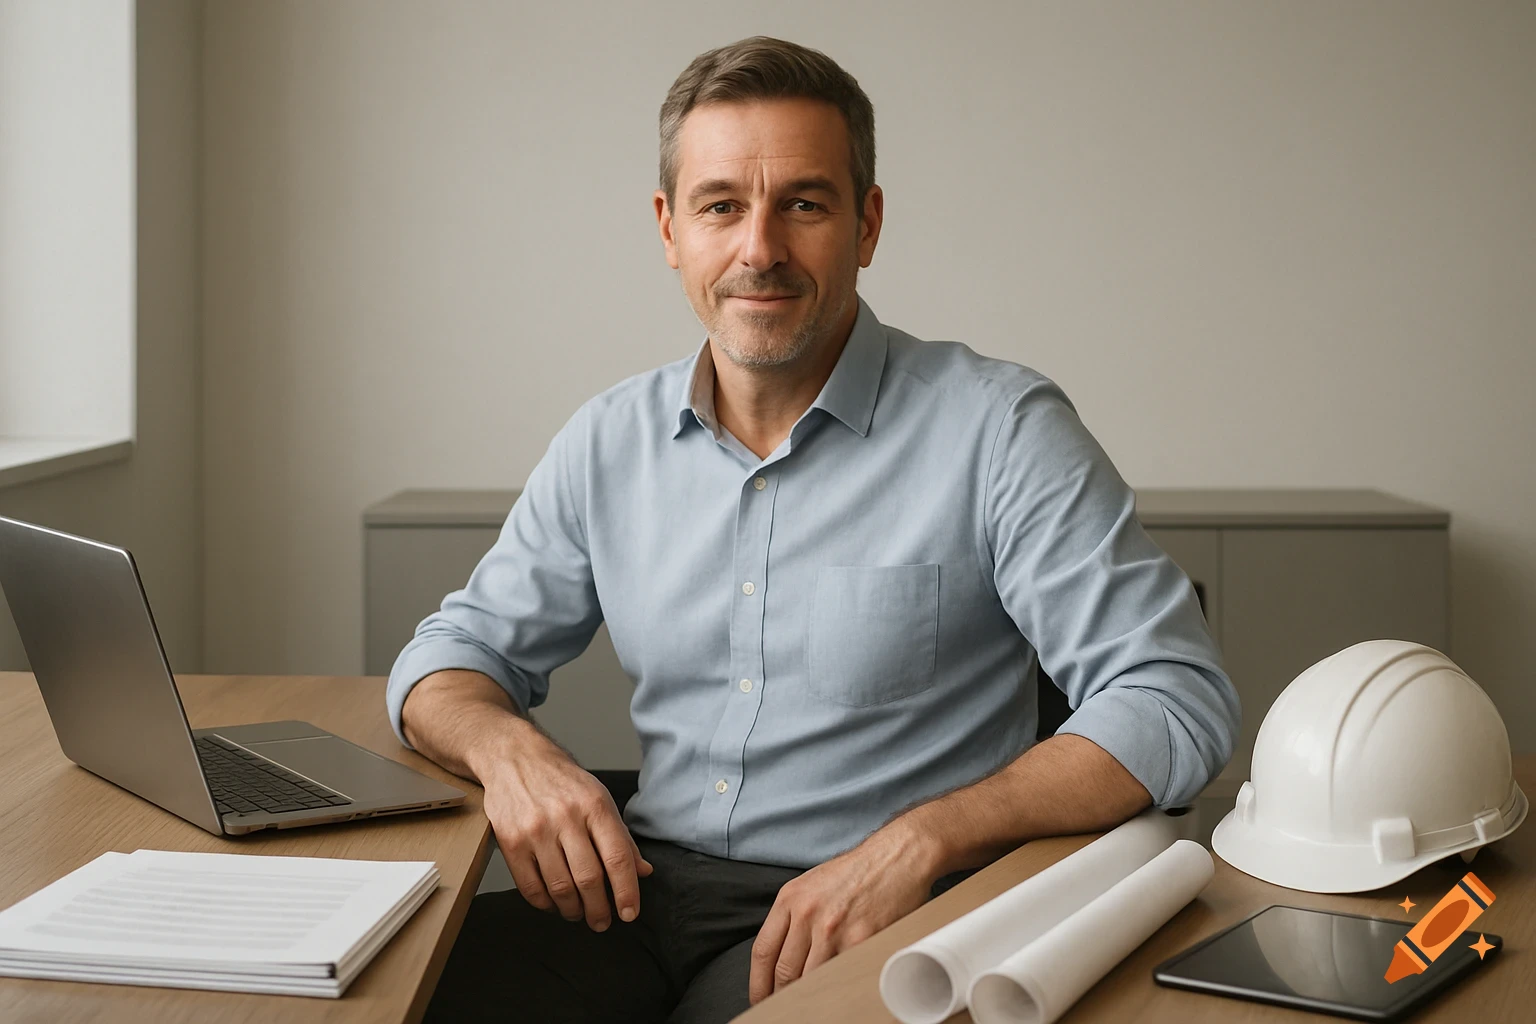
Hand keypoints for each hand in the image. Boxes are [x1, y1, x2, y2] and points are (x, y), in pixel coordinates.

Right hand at [478, 728, 653, 931]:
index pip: (617, 857)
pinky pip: (530, 887)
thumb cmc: (562, 781)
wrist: (514, 758)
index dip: (626, 891)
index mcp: (595, 805)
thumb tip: (642, 871)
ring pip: (560, 888)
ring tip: (579, 914)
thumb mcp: (599, 798)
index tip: (629, 913)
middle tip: (602, 922)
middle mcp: (566, 817)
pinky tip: (553, 904)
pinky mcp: (510, 842)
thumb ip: (621, 837)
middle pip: (589, 878)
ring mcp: (535, 830)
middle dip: (600, 909)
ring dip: (573, 911)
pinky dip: (545, 904)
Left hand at [749, 822, 936, 1003]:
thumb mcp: (812, 885)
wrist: (896, 856)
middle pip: (784, 971)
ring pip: (811, 978)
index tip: (760, 998)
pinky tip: (837, 990)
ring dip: (810, 994)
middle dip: (782, 995)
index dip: (758, 983)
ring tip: (811, 1002)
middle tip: (784, 1007)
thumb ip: (793, 916)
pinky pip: (842, 974)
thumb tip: (780, 957)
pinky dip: (838, 986)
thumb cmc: (856, 872)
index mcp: (790, 898)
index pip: (763, 951)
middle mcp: (807, 913)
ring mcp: (834, 928)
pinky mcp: (861, 939)